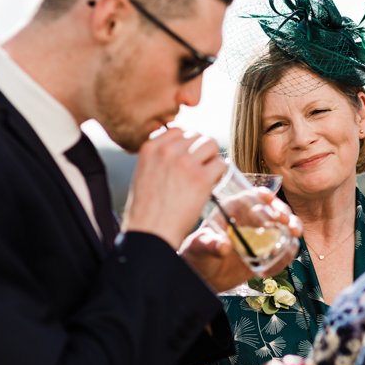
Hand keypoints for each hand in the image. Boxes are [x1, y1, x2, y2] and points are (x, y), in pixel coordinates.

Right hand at [121, 129, 225, 248]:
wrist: (151, 233)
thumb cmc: (147, 211)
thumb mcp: (144, 175)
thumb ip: (160, 159)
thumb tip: (181, 151)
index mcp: (151, 148)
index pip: (178, 131)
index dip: (187, 145)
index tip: (188, 159)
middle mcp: (168, 151)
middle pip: (197, 136)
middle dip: (202, 152)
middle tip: (201, 170)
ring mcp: (185, 163)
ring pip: (211, 146)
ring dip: (213, 160)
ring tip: (207, 177)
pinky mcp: (201, 178)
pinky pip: (220, 165)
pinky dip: (220, 174)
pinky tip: (211, 186)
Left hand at [180, 189, 301, 289]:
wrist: (203, 276)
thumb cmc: (196, 255)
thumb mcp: (198, 246)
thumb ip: (208, 244)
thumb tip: (222, 245)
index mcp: (233, 210)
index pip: (251, 197)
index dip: (262, 196)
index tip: (268, 199)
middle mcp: (250, 220)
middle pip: (272, 209)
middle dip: (283, 212)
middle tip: (285, 221)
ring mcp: (260, 236)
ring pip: (283, 227)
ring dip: (293, 228)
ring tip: (294, 235)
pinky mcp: (266, 253)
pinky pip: (282, 250)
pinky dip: (287, 254)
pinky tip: (282, 259)